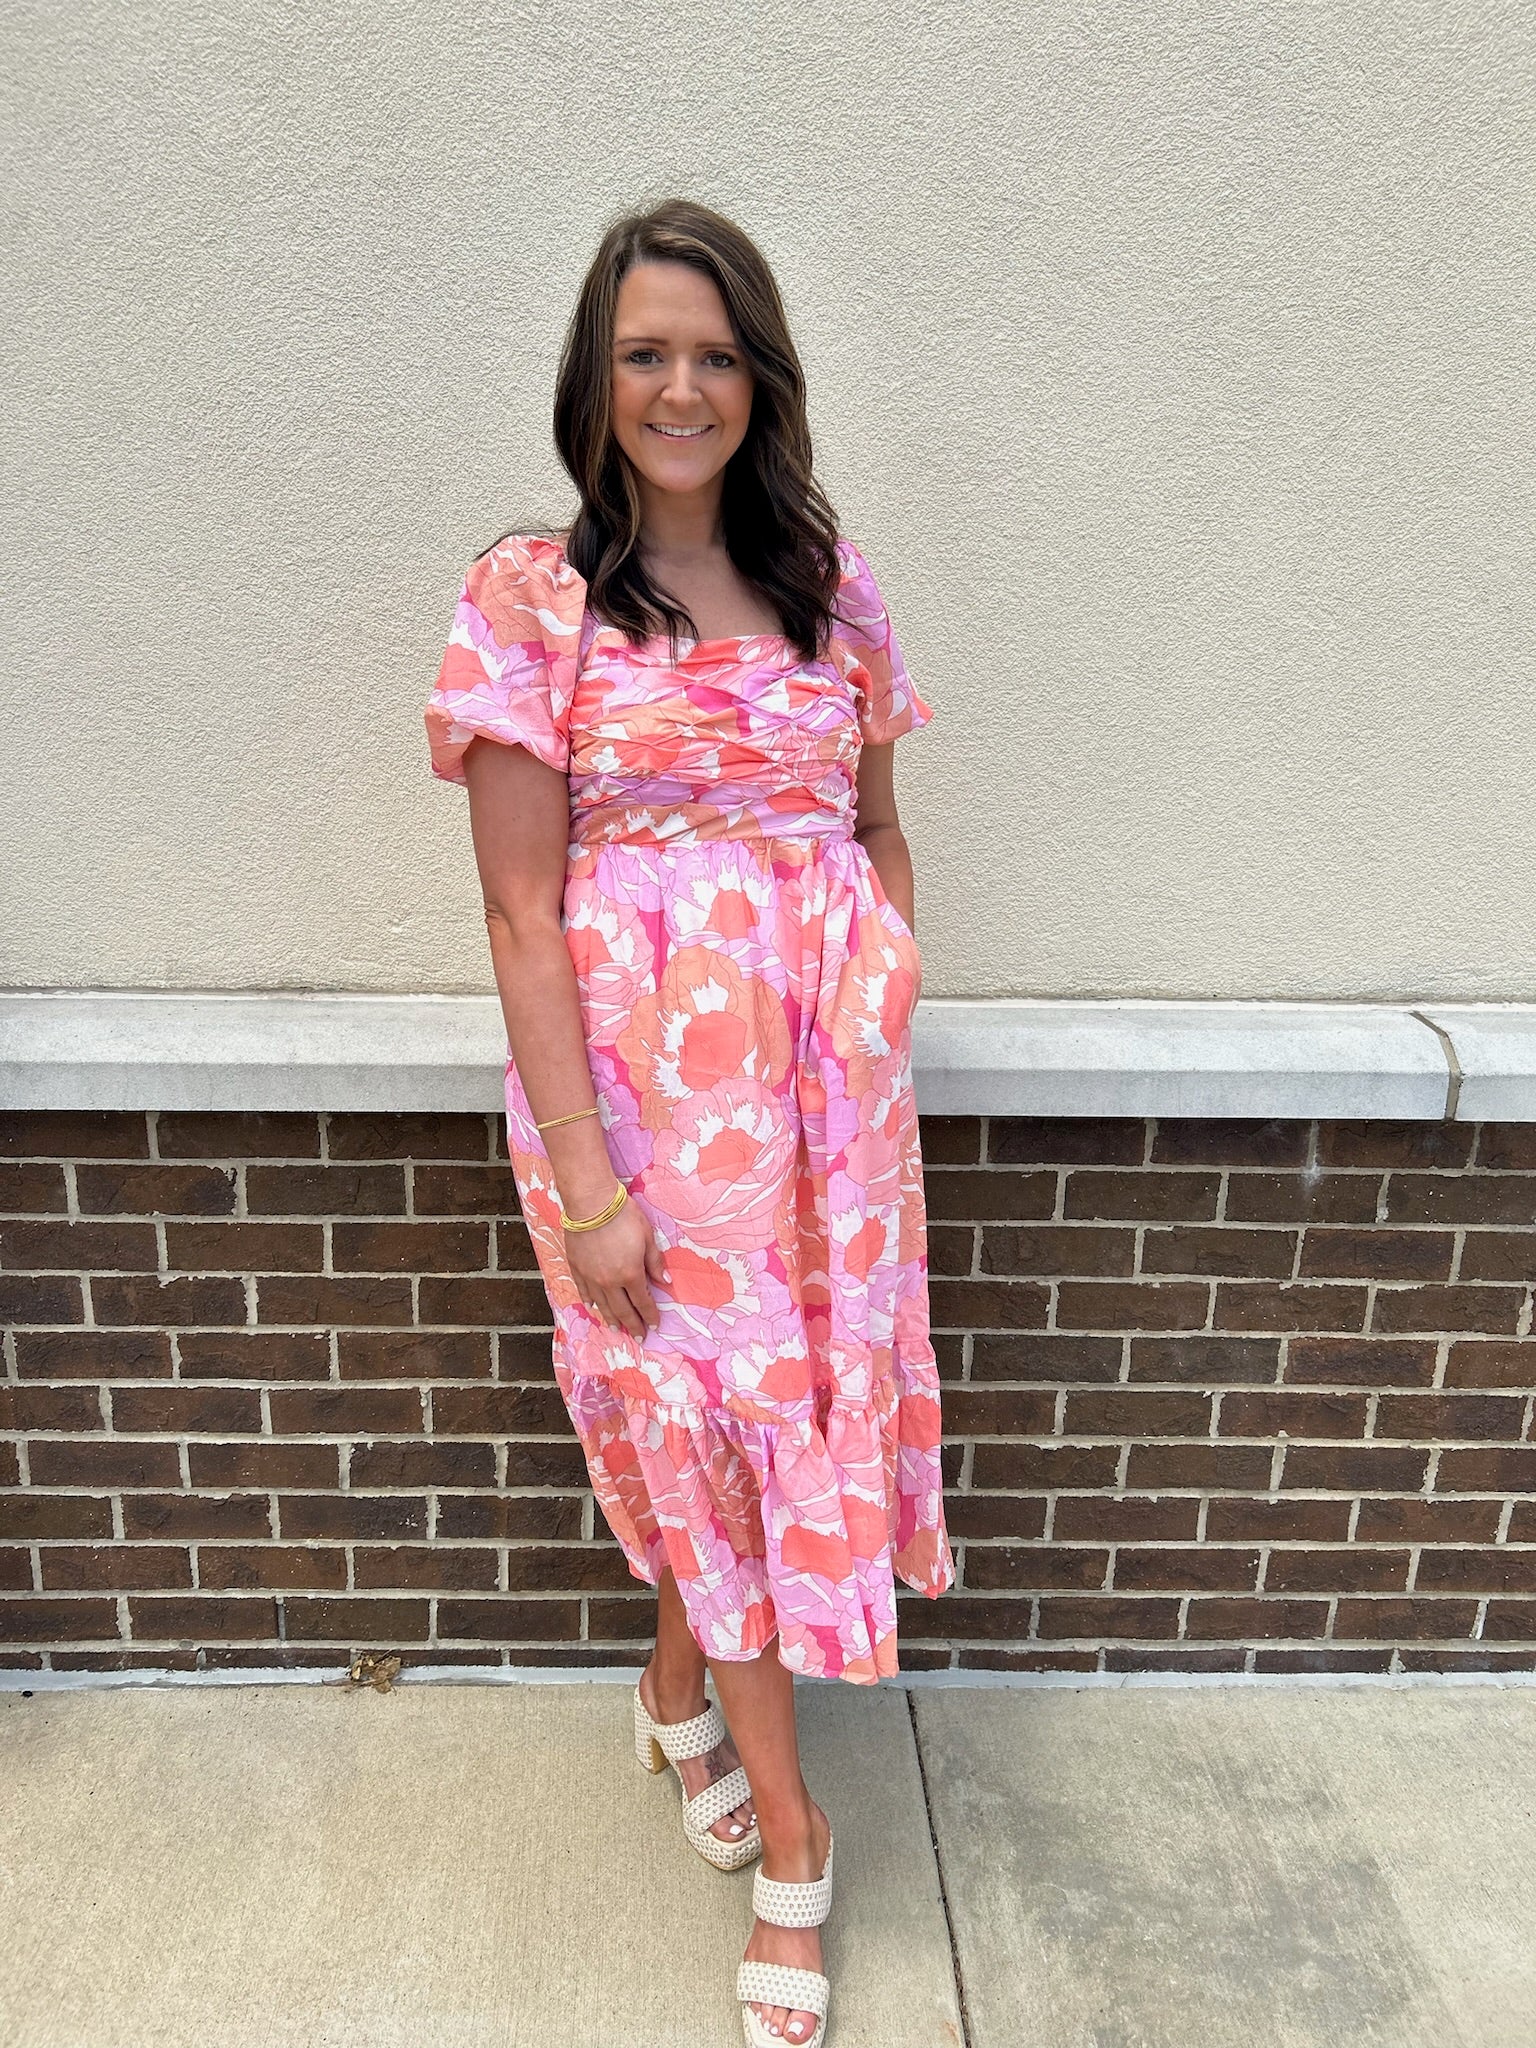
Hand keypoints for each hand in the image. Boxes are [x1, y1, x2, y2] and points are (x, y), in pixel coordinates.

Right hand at [565, 1194, 667, 1339]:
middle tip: (638, 1337)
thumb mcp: (647, 1236)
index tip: (655, 1325)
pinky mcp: (576, 1268)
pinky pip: (584, 1290)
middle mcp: (609, 1281)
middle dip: (632, 1324)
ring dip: (611, 1319)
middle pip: (622, 1309)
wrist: (591, 1203)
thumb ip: (655, 1261)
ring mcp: (591, 1276)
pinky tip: (593, 1307)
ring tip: (616, 1330)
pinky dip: (589, 1301)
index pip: (642, 1302)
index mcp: (630, 1274)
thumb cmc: (623, 1216)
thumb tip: (665, 1281)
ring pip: (602, 1305)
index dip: (650, 1315)